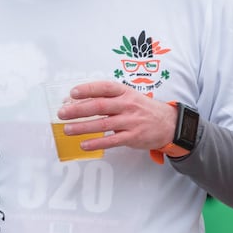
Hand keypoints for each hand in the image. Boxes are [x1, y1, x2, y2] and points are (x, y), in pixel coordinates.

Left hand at [54, 80, 180, 158]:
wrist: (169, 123)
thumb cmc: (142, 108)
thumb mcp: (127, 97)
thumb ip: (105, 98)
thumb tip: (74, 101)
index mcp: (124, 92)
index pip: (104, 87)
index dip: (88, 89)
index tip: (72, 93)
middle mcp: (127, 105)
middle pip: (99, 106)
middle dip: (78, 110)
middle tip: (62, 113)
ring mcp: (131, 121)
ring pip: (103, 124)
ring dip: (83, 127)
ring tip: (67, 130)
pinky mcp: (133, 137)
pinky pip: (112, 141)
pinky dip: (97, 143)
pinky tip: (84, 144)